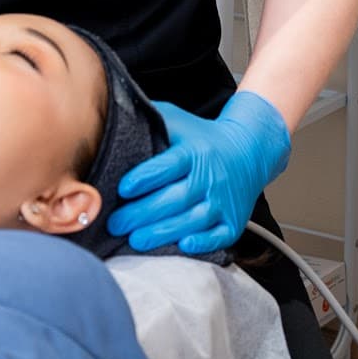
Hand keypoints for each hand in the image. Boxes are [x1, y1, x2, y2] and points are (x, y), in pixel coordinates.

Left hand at [108, 92, 291, 254]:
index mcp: (194, 151)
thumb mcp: (178, 120)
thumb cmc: (203, 138)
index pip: (168, 165)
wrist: (249, 150)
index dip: (145, 177)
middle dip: (143, 213)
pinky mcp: (233, 220)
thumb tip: (108, 113)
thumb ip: (149, 119)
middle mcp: (210, 176)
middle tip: (115, 223)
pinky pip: (219, 235)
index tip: (123, 188)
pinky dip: (203, 242)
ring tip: (136, 240)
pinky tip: (184, 245)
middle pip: (176, 197)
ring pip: (193, 219)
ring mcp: (223, 200)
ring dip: (164, 232)